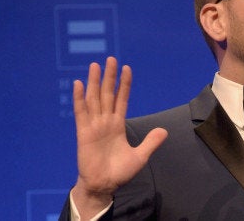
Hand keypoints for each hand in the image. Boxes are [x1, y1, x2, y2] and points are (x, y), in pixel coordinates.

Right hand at [71, 57, 167, 218]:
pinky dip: (79, 98)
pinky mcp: (84, 133)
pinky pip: (81, 112)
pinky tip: (79, 84)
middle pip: (107, 94)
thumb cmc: (120, 172)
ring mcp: (94, 125)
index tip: (126, 68)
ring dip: (94, 82)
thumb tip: (164, 130)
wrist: (104, 185)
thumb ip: (151, 142)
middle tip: (110, 59)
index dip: (124, 84)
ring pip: (94, 98)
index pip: (122, 99)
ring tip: (94, 65)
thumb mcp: (140, 156)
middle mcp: (105, 121)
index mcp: (118, 124)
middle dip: (109, 77)